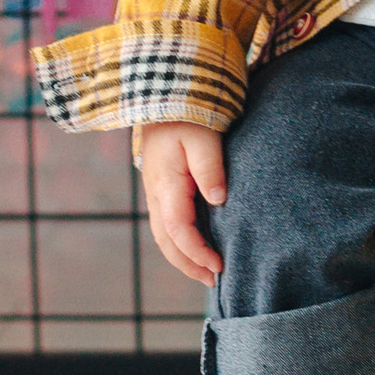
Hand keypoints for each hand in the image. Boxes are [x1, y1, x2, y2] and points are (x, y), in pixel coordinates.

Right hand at [139, 121, 225, 284]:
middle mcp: (156, 193)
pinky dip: (179, 242)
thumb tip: (218, 200)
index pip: (179, 231)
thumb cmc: (188, 113)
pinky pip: (165, 224)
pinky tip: (195, 247)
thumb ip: (210, 168)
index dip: (197, 253)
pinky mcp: (160, 188)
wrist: (164, 93)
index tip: (219, 265)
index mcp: (166, 185)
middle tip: (214, 280)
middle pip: (167, 242)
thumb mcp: (203, 136)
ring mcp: (155, 191)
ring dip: (182, 257)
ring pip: (163, 235)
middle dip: (188, 265)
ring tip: (206, 272)